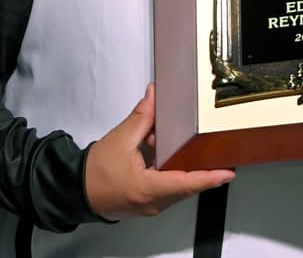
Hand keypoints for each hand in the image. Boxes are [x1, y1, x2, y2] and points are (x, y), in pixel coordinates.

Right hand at [85, 83, 234, 219]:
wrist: (75, 191)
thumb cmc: (93, 174)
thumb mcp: (120, 140)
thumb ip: (141, 118)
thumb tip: (154, 97)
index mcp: (147, 188)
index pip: (186, 183)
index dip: (210, 177)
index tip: (227, 173)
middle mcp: (152, 202)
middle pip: (187, 186)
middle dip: (202, 168)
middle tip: (220, 154)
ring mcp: (151, 205)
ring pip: (180, 188)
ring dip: (185, 167)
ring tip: (184, 147)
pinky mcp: (148, 203)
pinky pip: (169, 189)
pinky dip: (173, 172)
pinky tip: (166, 155)